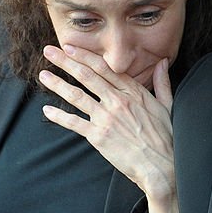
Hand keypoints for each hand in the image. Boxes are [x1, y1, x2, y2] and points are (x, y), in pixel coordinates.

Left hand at [40, 45, 177, 212]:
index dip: (85, 56)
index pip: (105, 68)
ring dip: (57, 84)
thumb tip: (161, 62)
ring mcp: (107, 118)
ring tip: (43, 75)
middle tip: (50, 51)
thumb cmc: (167, 138)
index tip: (71, 47)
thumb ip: (162, 82)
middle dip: (66, 61)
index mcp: (134, 92)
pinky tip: (47, 111)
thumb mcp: (168, 105)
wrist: (161, 165)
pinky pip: (74, 123)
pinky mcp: (98, 136)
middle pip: (87, 76)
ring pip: (76, 96)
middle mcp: (118, 101)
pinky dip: (59, 117)